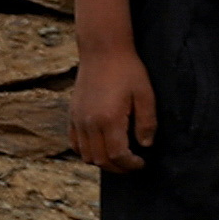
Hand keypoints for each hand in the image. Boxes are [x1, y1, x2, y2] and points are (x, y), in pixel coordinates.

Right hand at [69, 44, 153, 171]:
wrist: (102, 52)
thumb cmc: (128, 70)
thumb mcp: (145, 94)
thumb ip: (147, 122)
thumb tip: (146, 145)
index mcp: (109, 119)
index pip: (117, 154)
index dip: (130, 164)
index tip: (142, 163)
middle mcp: (89, 124)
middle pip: (99, 159)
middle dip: (118, 168)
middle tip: (132, 166)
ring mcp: (77, 120)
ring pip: (85, 154)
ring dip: (102, 162)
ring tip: (119, 158)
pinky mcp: (71, 115)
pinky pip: (74, 143)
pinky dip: (86, 152)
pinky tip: (100, 148)